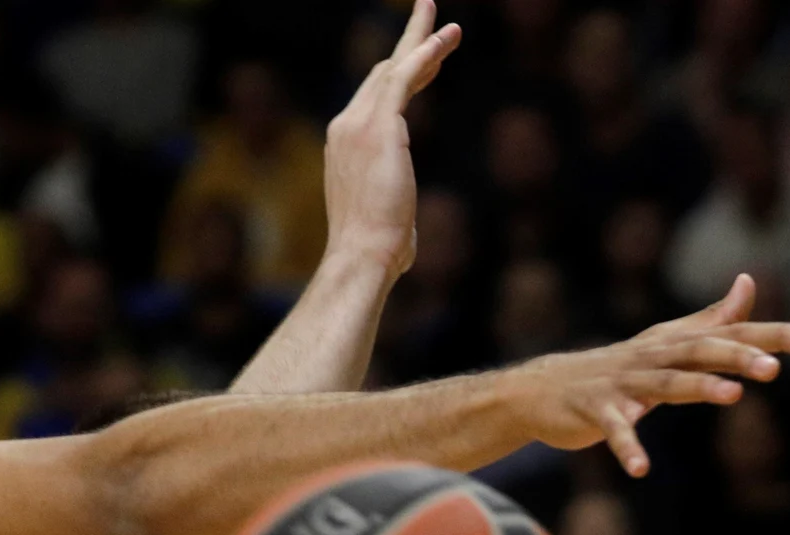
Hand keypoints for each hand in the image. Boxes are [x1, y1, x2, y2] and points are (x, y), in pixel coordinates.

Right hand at [322, 0, 460, 275]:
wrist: (362, 255)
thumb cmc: (377, 251)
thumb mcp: (386, 220)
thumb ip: (392, 210)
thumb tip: (402, 233)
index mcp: (345, 146)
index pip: (375, 99)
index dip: (402, 76)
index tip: (427, 62)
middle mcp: (346, 127)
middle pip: (381, 75)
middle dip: (410, 46)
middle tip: (433, 20)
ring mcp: (358, 124)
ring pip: (393, 68)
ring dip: (421, 39)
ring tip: (441, 16)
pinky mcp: (380, 127)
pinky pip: (404, 78)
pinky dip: (425, 53)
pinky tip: (445, 37)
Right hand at [501, 275, 789, 474]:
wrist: (542, 390)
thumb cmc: (615, 369)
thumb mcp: (667, 342)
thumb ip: (712, 318)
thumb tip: (748, 283)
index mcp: (674, 343)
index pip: (731, 334)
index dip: (773, 335)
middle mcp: (653, 356)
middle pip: (701, 351)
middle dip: (739, 357)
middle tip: (776, 368)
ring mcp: (623, 383)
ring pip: (666, 383)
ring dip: (698, 388)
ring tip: (732, 396)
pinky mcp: (595, 411)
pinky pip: (615, 430)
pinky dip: (627, 447)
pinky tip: (641, 469)